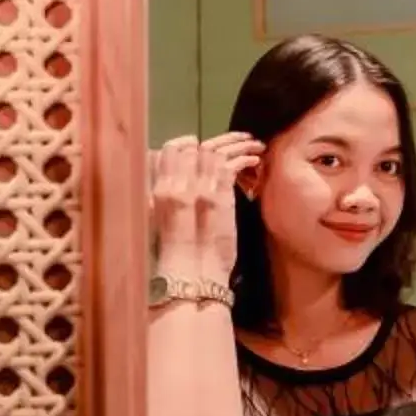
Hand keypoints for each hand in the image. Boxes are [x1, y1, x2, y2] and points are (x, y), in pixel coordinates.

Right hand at [149, 133, 261, 277]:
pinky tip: (256, 160)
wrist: (190, 276)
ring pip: (217, 151)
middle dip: (222, 139)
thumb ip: (171, 197)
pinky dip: (245, 158)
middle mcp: (174, 184)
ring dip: (239, 145)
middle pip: (195, 146)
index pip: (170, 150)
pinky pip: (231, 166)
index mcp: (159, 189)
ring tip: (255, 145)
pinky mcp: (218, 197)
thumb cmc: (179, 255)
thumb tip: (181, 179)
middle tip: (242, 138)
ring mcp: (196, 189)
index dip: (189, 143)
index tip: (205, 144)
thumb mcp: (165, 220)